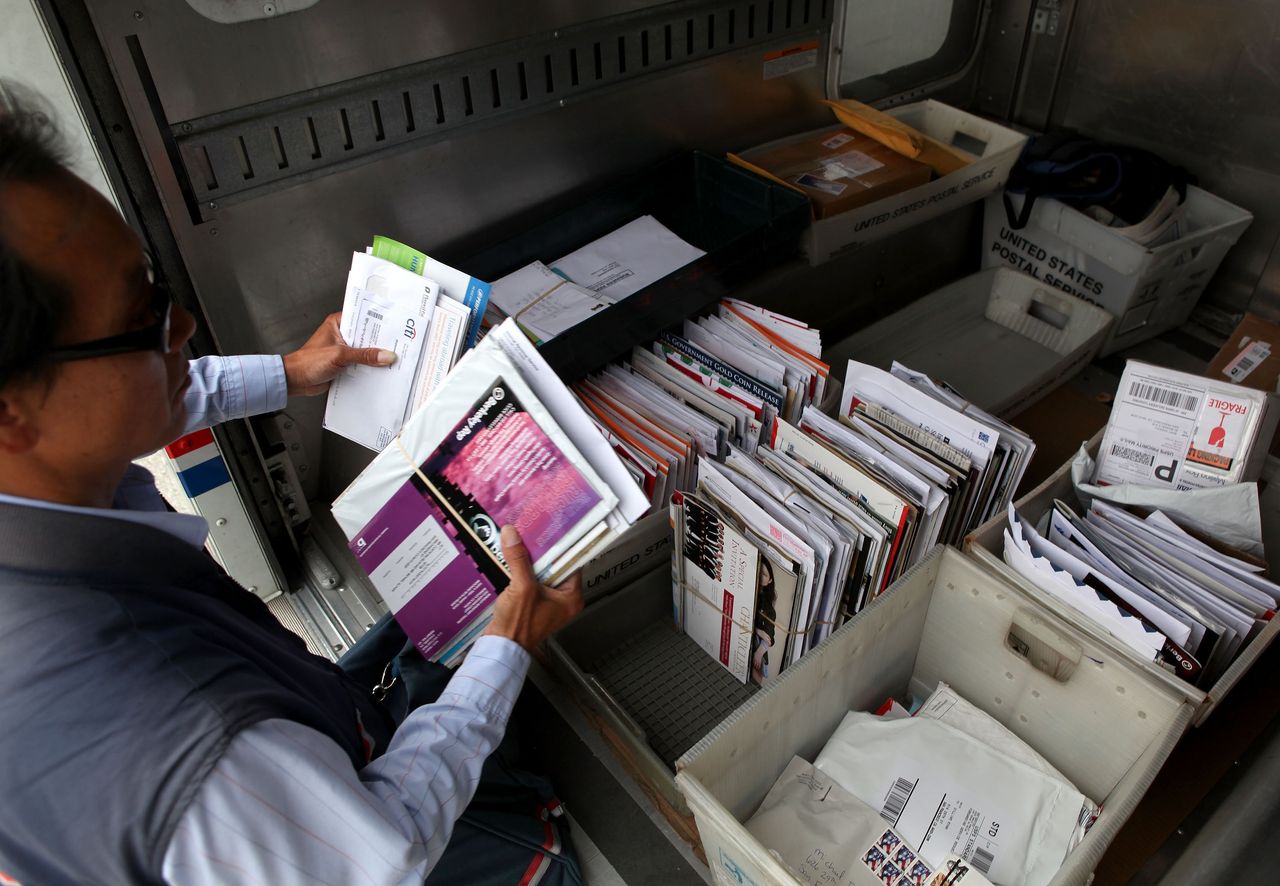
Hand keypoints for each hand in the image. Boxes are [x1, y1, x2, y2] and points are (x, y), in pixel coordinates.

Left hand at [282, 311, 396, 395]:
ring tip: (392, 359)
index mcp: (338, 324)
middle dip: (380, 342)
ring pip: (365, 351)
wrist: (295, 381)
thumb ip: (364, 356)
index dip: (379, 322)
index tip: (394, 326)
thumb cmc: (307, 362)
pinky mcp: (344, 364)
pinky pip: (361, 364)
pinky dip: (369, 368)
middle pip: (367, 336)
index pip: (363, 318)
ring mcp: (343, 350)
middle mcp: (341, 335)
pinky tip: (379, 372)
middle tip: (397, 344)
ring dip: (375, 357)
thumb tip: (385, 356)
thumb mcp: (339, 355)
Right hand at [483, 525, 583, 651]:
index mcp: (571, 597)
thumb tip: (511, 533)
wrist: (501, 647)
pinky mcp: (534, 604)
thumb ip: (518, 559)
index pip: (572, 563)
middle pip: (555, 567)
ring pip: (541, 573)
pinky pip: (531, 581)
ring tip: (520, 540)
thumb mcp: (521, 587)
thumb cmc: (518, 624)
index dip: (561, 546)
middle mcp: (563, 600)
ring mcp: (548, 602)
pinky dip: (523, 571)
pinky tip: (513, 558)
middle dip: (542, 552)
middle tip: (533, 532)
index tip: (552, 530)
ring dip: (530, 561)